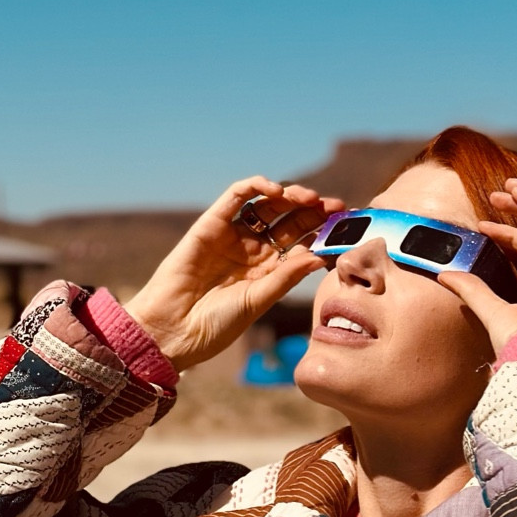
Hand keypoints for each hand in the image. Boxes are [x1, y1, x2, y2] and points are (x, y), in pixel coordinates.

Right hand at [122, 177, 339, 371]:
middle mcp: (252, 250)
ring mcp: (232, 235)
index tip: (344, 226)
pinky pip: (236, 197)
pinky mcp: (211, 224)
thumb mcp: (258, 300)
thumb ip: (286, 276)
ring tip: (309, 198)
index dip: (321, 232)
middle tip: (333, 206)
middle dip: (312, 210)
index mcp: (268, 271)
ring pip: (266, 205)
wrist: (172, 330)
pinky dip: (256, 186)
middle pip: (288, 220)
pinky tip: (276, 190)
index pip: (301, 242)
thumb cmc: (215, 325)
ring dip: (289, 195)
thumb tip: (321, 256)